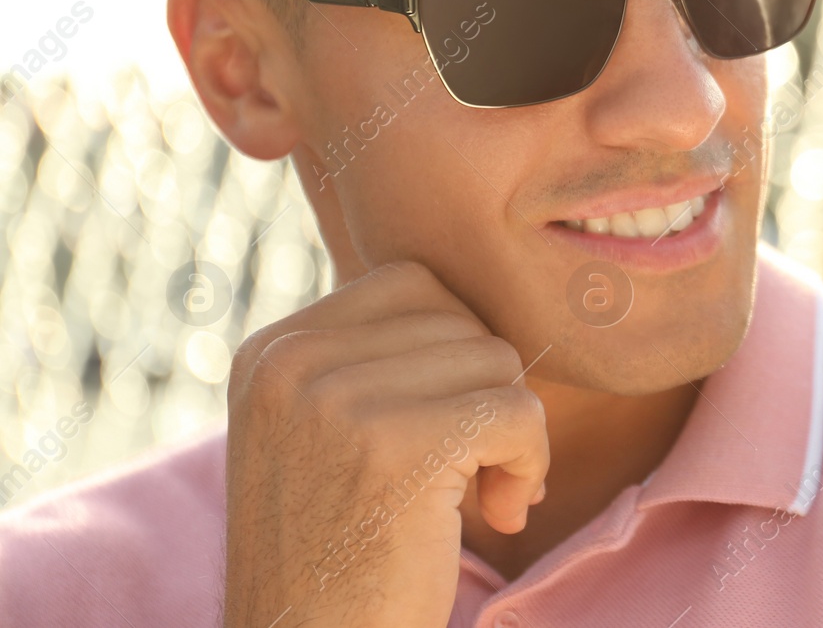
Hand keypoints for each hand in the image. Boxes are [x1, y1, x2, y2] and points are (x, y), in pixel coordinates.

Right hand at [222, 260, 548, 627]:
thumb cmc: (340, 555)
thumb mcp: (325, 434)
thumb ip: (378, 361)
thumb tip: (488, 297)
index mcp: (272, 351)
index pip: (414, 285)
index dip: (457, 353)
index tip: (447, 428)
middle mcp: (292, 363)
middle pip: (461, 320)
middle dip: (487, 393)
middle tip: (471, 471)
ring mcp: (337, 400)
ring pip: (497, 360)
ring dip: (512, 432)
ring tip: (478, 498)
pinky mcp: (397, 446)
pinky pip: (518, 412)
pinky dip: (531, 463)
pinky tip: (500, 515)